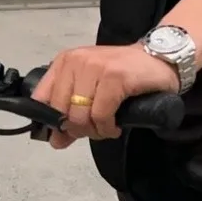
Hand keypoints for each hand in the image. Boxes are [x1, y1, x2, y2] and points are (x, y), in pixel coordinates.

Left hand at [30, 44, 179, 148]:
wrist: (159, 59)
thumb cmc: (124, 74)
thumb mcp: (91, 89)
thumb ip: (70, 113)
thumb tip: (55, 141)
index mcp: (65, 62)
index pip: (42, 99)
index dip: (52, 121)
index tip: (67, 132)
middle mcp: (76, 61)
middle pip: (62, 112)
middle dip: (78, 130)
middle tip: (95, 130)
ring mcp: (96, 67)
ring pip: (80, 116)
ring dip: (95, 131)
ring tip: (107, 127)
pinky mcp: (115, 77)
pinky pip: (101, 115)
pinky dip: (108, 128)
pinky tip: (115, 126)